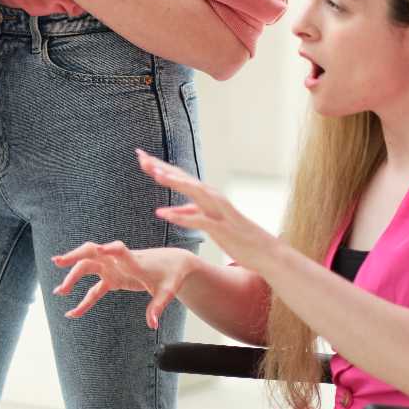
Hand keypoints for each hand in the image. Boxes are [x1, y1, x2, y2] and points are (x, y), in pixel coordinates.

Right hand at [50, 240, 198, 328]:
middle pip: (92, 253)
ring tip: (58, 292)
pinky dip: (84, 302)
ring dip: (72, 277)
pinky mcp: (113, 279)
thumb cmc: (170, 275)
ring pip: (87, 268)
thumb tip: (152, 324)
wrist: (172, 263)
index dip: (110, 249)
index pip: (120, 251)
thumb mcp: (167, 291)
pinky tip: (72, 313)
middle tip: (58, 263)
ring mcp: (113, 269)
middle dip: (75, 257)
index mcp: (133, 261)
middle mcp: (118, 261)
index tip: (99, 248)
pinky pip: (94, 290)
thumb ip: (158, 306)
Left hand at [137, 150, 279, 264]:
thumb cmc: (238, 237)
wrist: (266, 252)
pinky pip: (198, 220)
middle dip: (162, 166)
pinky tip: (161, 213)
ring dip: (174, 181)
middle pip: (184, 178)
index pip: (181, 177)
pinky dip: (179, 216)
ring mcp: (219, 212)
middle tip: (141, 156)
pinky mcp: (222, 228)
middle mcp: (214, 198)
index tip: (142, 156)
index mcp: (209, 197)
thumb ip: (191, 213)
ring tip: (154, 173)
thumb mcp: (209, 222)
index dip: (161, 167)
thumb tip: (172, 210)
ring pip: (194, 191)